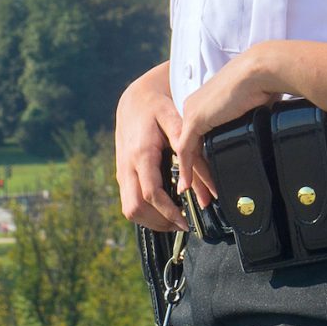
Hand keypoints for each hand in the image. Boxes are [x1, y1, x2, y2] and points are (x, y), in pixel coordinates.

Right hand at [114, 65, 188, 232]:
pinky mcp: (122, 175)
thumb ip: (191, 151)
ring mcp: (121, 172)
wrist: (134, 101)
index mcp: (141, 153)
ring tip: (175, 221)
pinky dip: (145, 213)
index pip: (150, 193)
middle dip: (158, 222)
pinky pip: (129, 202)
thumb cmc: (159, 108)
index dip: (167, 211)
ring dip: (151, 221)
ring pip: (129, 209)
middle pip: (135, 208)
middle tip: (182, 225)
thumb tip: (204, 185)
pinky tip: (163, 211)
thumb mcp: (177, 120)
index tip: (186, 221)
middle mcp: (127, 166)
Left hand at [173, 45, 285, 208]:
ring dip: (194, 175)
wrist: (260, 71)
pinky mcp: (195, 120)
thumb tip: (258, 131)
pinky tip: (188, 184)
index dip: (202, 157)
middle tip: (205, 192)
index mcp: (205, 101)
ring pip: (188, 150)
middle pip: (191, 144)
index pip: (198, 135)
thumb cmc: (262, 82)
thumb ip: (243, 118)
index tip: (209, 174)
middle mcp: (194, 105)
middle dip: (197, 170)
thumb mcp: (249, 105)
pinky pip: (186, 150)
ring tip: (202, 195)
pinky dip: (187, 169)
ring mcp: (192, 112)